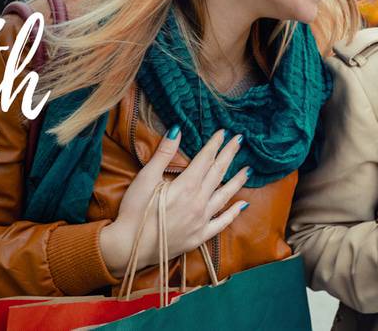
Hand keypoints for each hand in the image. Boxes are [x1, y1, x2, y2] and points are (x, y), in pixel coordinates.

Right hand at [99, 128, 248, 277]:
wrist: (130, 247)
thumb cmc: (135, 211)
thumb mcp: (145, 178)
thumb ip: (163, 154)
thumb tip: (177, 130)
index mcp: (186, 186)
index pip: (205, 159)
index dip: (214, 144)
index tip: (223, 132)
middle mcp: (199, 202)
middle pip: (217, 173)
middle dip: (229, 155)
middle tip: (239, 141)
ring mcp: (202, 220)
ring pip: (225, 196)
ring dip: (236, 181)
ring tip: (247, 170)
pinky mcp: (200, 236)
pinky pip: (222, 223)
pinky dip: (234, 213)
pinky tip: (243, 205)